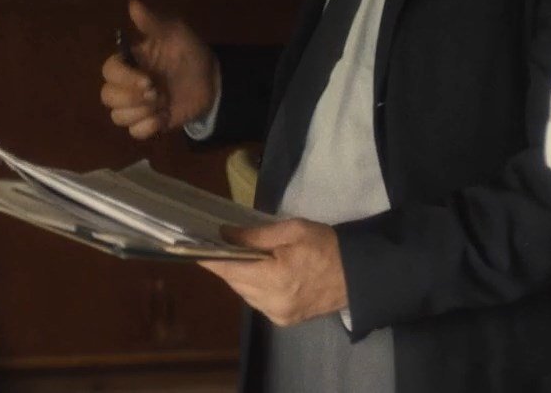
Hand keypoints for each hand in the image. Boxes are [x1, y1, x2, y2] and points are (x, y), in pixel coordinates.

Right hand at [99, 0, 218, 138]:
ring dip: (139, 113)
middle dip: (130, 98)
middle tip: (157, 93)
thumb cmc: (190, 53)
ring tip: (162, 104)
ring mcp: (138, 105)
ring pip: (117, 117)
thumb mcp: (175, 33)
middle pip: (107, 96)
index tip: (147, 80)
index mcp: (130, 62)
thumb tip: (133, 3)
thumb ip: (153, 23)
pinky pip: (134, 132)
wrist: (213, 80)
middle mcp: (128, 84)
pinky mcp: (149, 122)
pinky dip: (147, 128)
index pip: (109, 72)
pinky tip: (163, 118)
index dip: (124, 78)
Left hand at [198, 219, 347, 326]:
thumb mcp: (293, 230)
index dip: (210, 258)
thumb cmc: (326, 246)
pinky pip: (257, 301)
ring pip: (244, 293)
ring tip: (242, 256)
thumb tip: (225, 235)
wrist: (358, 276)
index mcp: (275, 278)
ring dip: (240, 275)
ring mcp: (277, 314)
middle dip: (226, 263)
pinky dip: (253, 286)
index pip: (230, 269)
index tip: (192, 247)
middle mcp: (272, 302)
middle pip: (235, 282)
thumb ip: (256, 235)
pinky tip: (260, 272)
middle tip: (219, 244)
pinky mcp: (283, 320)